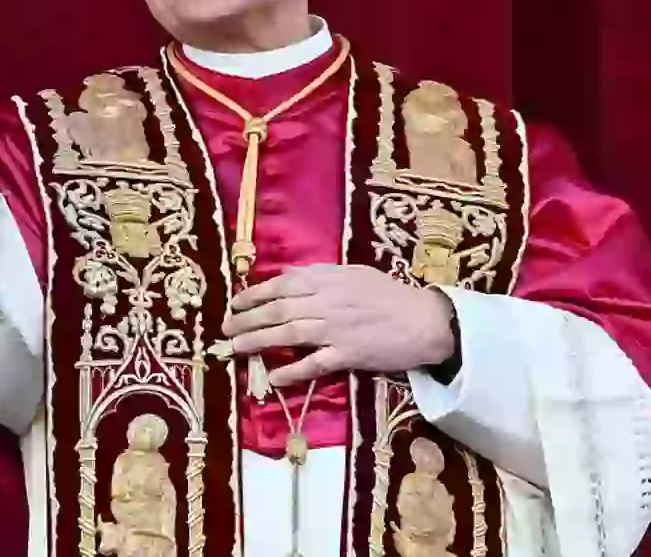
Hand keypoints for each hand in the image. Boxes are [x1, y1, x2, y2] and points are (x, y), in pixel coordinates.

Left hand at [221, 264, 455, 387]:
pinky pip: (314, 364)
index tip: (234, 304)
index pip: (280, 285)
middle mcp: (326, 302)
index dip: (252, 295)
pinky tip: (272, 377)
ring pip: (288, 335)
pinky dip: (291, 370)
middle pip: (277, 310)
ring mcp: (336, 329)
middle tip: (225, 329)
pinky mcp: (348, 355)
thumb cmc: (389, 295)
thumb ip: (320, 276)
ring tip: (236, 348)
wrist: (424, 320)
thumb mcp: (352, 273)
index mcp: (326, 279)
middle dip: (246, 319)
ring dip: (258, 342)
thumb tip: (288, 279)